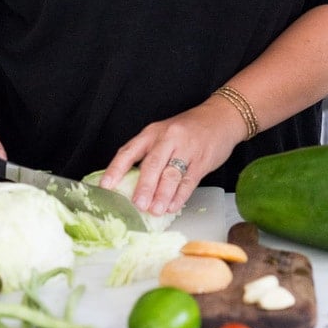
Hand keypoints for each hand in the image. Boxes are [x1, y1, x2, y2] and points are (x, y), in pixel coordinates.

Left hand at [99, 96, 244, 215]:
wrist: (221, 117)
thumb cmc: (188, 130)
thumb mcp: (164, 134)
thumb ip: (149, 155)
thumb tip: (131, 185)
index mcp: (152, 132)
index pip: (130, 150)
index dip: (116, 169)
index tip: (106, 185)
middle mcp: (168, 138)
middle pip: (152, 164)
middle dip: (144, 186)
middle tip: (137, 204)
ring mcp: (186, 148)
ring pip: (171, 174)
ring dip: (162, 194)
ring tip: (154, 210)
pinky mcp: (202, 160)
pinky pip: (189, 181)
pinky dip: (180, 196)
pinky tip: (172, 206)